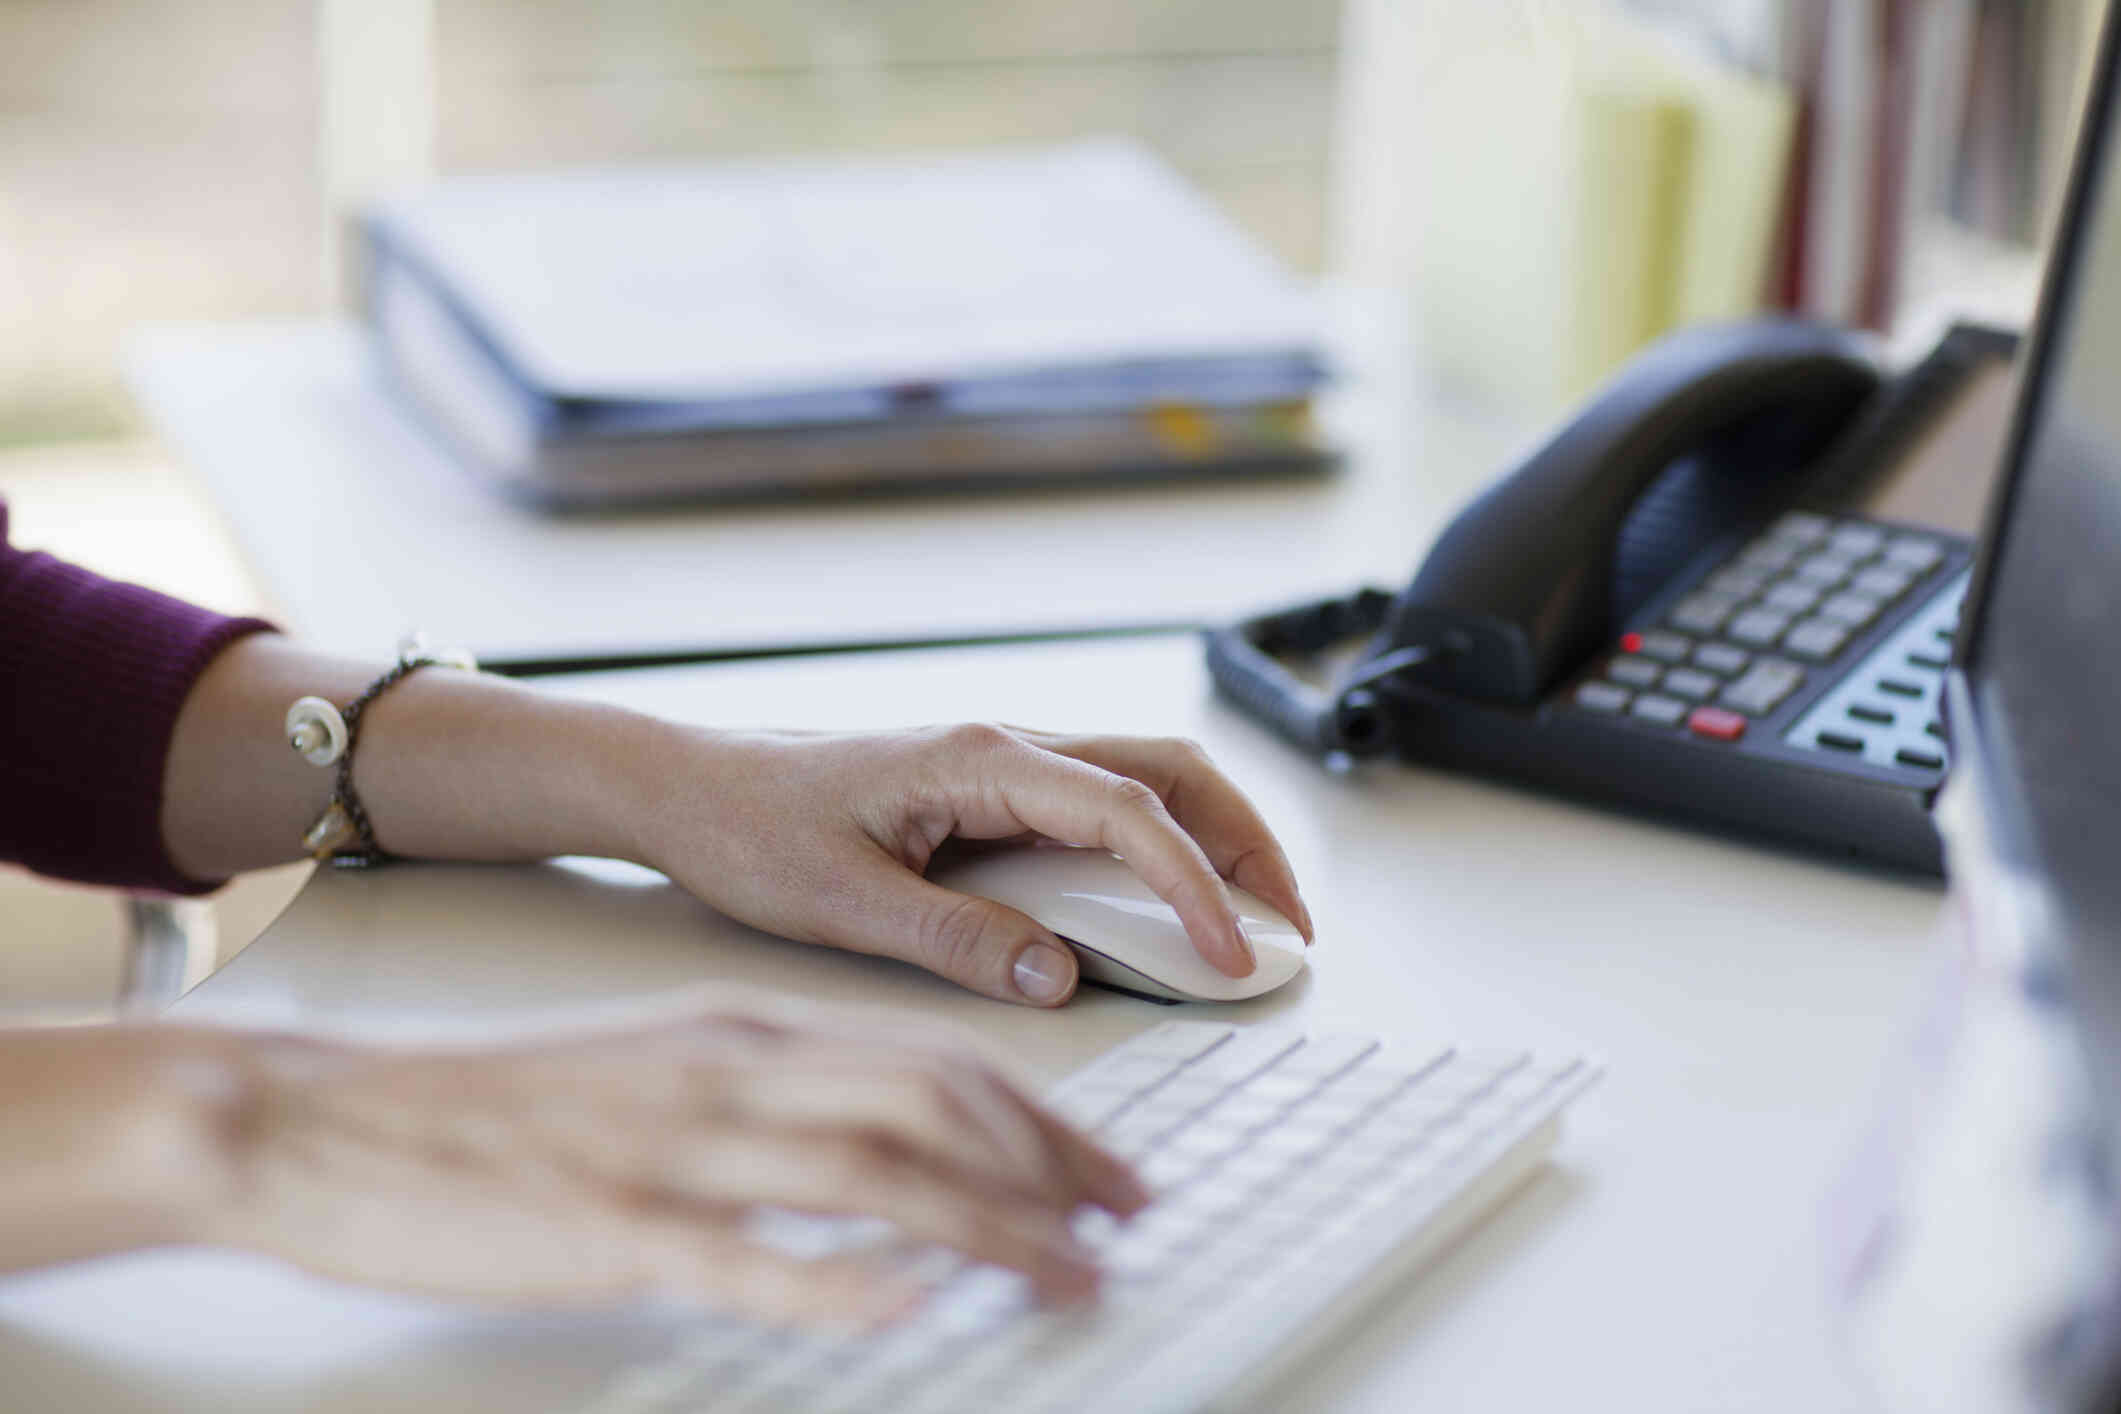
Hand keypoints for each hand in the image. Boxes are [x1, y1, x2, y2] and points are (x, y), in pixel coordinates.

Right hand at [197, 997, 1147, 1321]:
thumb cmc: (504, 1099)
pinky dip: (845, 1281)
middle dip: (1053, 1166)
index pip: (935, 1059)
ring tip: (1072, 1276)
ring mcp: (678, 1148)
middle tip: (1125, 1221)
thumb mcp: (664, 1061)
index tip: (1106, 1168)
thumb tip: (887, 1135)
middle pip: (935, 1105)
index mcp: (747, 1028)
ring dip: (995, 1227)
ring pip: (877, 1173)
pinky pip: (752, 1256)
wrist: (340, 1113)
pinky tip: (912, 1308)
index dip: (1042, 1115)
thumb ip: (774, 1087)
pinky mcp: (616, 1227)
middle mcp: (733, 1072)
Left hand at [623, 723, 1313, 1006]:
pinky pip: (1100, 809)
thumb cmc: (751, 827)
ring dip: (1210, 840)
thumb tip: (1061, 976)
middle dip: (1244, 840)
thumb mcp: (845, 902)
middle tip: (1286, 925)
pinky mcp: (990, 793)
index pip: (1127, 810)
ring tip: (1248, 917)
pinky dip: (1157, 850)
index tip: (1232, 950)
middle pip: (1167, 770)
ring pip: (1143, 781)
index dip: (1195, 882)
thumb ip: (959, 940)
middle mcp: (1006, 746)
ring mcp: (1003, 765)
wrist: (690, 786)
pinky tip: (1163, 904)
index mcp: (980, 758)